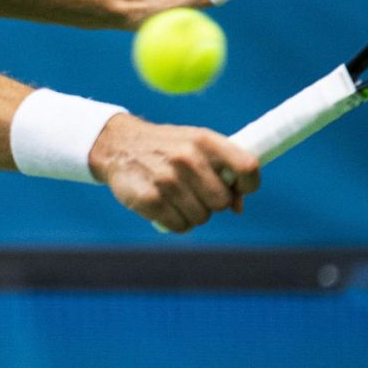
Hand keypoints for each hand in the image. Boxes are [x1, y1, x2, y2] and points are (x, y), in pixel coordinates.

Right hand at [88, 114, 261, 232]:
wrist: (119, 145)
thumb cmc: (167, 148)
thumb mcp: (196, 145)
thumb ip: (223, 169)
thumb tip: (238, 207)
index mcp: (205, 140)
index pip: (247, 167)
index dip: (249, 185)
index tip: (239, 190)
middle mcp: (188, 158)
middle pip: (223, 202)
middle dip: (212, 203)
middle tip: (196, 192)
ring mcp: (167, 179)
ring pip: (201, 218)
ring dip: (192, 213)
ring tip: (176, 196)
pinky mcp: (149, 199)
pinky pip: (180, 226)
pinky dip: (175, 222)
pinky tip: (164, 205)